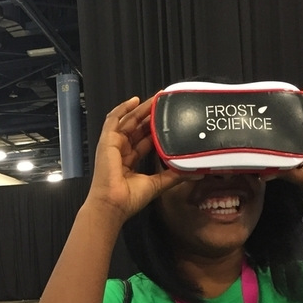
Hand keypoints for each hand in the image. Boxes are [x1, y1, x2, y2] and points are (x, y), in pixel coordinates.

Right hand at [86, 96, 183, 222]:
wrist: (114, 203)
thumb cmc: (129, 199)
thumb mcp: (158, 184)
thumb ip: (175, 175)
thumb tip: (195, 172)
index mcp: (130, 162)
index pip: (145, 141)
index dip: (156, 131)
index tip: (169, 122)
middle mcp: (122, 152)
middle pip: (138, 129)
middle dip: (151, 116)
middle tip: (165, 105)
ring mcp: (113, 145)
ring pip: (128, 121)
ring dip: (141, 109)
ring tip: (156, 99)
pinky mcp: (107, 140)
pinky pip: (113, 119)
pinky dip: (123, 108)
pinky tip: (135, 100)